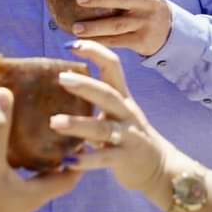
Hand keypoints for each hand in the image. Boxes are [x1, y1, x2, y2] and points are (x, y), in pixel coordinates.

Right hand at [0, 88, 81, 211]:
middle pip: (41, 170)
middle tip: (48, 121)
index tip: (80, 136)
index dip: (76, 159)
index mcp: (35, 193)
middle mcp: (22, 197)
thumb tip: (5, 92)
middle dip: (44, 147)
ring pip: (12, 166)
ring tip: (13, 120)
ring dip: (13, 145)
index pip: (68, 178)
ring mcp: (1, 197)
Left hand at [49, 41, 175, 198]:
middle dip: (85, 85)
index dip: (95, 52)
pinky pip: (104, 157)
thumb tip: (61, 78)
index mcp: (121, 96)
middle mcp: (126, 112)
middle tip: (61, 78)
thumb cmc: (126, 135)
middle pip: (108, 94)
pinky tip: (68, 160)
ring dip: (78, 124)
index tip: (71, 44)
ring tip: (54, 122)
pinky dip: (86, 160)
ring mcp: (127, 135)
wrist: (158, 166)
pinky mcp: (125, 158)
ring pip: (102, 128)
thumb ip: (93, 99)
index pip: (112, 65)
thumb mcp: (114, 112)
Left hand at [70, 0, 171, 55]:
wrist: (166, 29)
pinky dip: (99, 41)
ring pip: (117, 24)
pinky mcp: (141, 40)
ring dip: (95, 27)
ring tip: (76, 28)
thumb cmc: (140, 3)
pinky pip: (117, 41)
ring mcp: (146, 22)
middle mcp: (148, 1)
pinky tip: (84, 41)